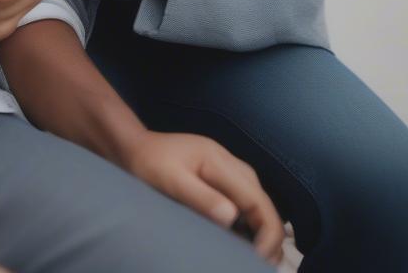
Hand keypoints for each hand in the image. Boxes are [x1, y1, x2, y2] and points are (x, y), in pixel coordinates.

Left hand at [122, 130, 284, 264]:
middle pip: (264, 204)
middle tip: (259, 268)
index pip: (259, 202)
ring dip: (262, 232)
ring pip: (258, 204)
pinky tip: (243, 243)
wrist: (137, 147)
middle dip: (269, 238)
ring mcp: (230, 170)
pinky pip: (247, 203)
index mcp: (222, 162)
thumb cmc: (150, 163)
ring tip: (254, 260)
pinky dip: (251, 225)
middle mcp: (233, 165)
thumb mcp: (170, 181)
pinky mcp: (224, 178)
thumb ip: (201, 197)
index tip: (257, 261)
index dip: (267, 234)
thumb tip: (232, 218)